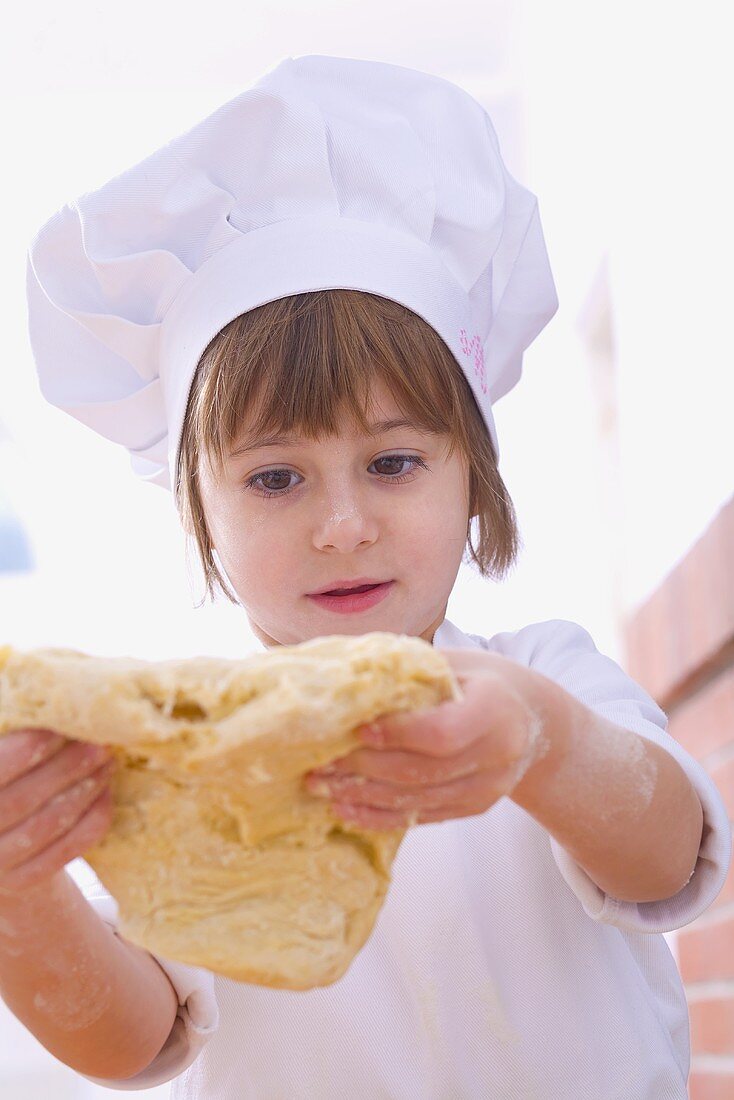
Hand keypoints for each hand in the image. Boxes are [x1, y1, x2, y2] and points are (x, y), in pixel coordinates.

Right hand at [0, 728, 115, 899]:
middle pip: (22, 799)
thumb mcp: (1, 758)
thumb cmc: (3, 779)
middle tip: (100, 741)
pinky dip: (92, 820)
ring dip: (85, 789)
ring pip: (47, 825)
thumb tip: (46, 688)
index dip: (26, 748)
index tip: (60, 725)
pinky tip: (106, 793)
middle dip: (66, 767)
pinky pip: (65, 850)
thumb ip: (12, 735)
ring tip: (107, 760)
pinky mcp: (23, 880)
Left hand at [303, 648, 550, 829]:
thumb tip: (340, 672)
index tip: (356, 729)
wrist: (531, 719)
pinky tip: (346, 809)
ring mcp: (489, 788)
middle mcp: (498, 754)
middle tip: (319, 764)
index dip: (397, 735)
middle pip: (423, 772)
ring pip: (418, 801)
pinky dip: (380, 816)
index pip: (443, 732)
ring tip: (321, 788)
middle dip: (365, 770)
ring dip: (364, 797)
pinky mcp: (474, 808)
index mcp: (496, 709)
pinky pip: (422, 818)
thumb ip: (408, 670)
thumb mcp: (456, 662)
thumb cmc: (481, 680)